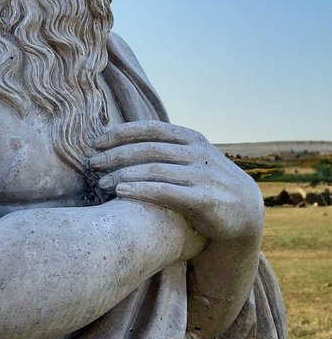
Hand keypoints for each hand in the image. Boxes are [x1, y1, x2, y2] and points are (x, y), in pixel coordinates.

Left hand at [90, 121, 263, 242]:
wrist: (245, 210)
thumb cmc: (207, 182)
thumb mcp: (193, 158)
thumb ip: (167, 148)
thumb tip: (125, 140)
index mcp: (191, 138)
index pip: (150, 129)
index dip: (121, 133)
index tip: (97, 142)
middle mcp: (196, 153)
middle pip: (148, 149)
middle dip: (116, 155)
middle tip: (93, 164)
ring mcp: (201, 175)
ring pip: (153, 169)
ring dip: (122, 175)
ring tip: (101, 183)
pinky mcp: (203, 199)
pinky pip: (165, 191)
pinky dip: (140, 190)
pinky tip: (120, 193)